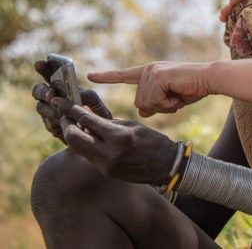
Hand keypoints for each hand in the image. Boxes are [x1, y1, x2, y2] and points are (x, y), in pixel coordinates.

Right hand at [32, 60, 111, 142]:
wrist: (97, 137)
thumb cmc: (97, 116)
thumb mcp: (96, 105)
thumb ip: (89, 98)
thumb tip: (79, 95)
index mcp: (63, 86)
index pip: (50, 74)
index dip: (44, 67)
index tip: (40, 62)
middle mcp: (53, 97)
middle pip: (39, 89)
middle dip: (43, 91)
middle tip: (51, 95)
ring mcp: (50, 112)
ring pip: (41, 106)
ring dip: (49, 109)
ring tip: (60, 113)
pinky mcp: (52, 126)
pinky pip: (48, 123)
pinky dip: (55, 124)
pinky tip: (64, 125)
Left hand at [52, 97, 177, 183]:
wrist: (167, 166)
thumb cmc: (153, 141)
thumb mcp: (132, 126)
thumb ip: (109, 122)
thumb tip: (89, 117)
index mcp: (119, 136)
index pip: (86, 120)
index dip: (71, 110)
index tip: (61, 102)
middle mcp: (109, 153)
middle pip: (73, 138)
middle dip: (65, 124)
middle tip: (64, 115)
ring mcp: (106, 165)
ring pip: (77, 149)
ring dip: (73, 136)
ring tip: (73, 125)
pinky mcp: (106, 172)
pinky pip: (88, 156)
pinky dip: (84, 145)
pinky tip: (87, 138)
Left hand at [88, 61, 210, 117]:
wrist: (209, 79)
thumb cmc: (193, 88)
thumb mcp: (170, 99)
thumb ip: (155, 103)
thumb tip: (143, 112)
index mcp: (149, 73)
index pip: (124, 75)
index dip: (107, 77)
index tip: (90, 76)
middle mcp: (147, 70)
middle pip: (140, 103)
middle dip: (159, 107)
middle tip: (176, 98)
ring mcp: (151, 72)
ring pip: (147, 104)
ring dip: (165, 105)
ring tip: (178, 94)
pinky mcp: (157, 76)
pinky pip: (155, 101)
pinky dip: (168, 103)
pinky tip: (178, 93)